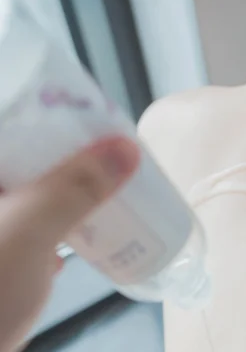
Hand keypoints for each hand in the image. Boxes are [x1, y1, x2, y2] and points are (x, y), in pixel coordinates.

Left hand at [0, 137, 139, 351]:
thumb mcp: (29, 231)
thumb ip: (74, 188)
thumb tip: (125, 148)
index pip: (14, 128)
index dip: (48, 116)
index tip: (89, 116)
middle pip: (23, 162)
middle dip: (63, 156)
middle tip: (108, 153)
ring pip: (27, 198)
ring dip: (63, 193)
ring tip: (106, 188)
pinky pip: (27, 232)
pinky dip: (54, 228)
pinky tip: (80, 236)